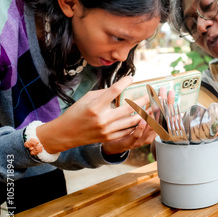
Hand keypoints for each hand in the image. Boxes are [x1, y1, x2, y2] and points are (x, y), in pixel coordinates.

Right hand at [38, 76, 153, 152]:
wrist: (65, 134)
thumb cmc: (76, 112)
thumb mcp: (87, 98)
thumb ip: (105, 93)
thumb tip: (121, 87)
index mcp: (95, 106)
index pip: (114, 91)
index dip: (124, 83)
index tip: (131, 78)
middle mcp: (103, 118)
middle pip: (129, 108)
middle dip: (143, 100)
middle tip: (151, 94)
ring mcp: (107, 130)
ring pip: (133, 121)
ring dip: (144, 113)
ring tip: (151, 106)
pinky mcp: (110, 138)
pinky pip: (128, 130)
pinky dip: (137, 124)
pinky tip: (144, 118)